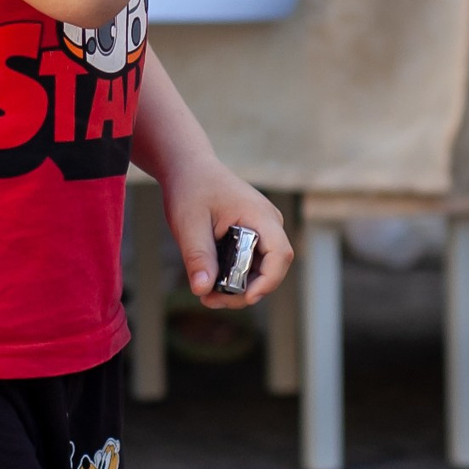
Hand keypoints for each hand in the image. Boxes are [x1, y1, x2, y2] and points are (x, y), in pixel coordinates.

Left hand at [158, 151, 292, 308]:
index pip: (280, 254)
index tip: (245, 297)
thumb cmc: (191, 188)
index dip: (268, 281)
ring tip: (206, 293)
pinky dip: (233, 277)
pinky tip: (209, 281)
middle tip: (210, 300)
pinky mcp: (251, 237)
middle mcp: (268, 224)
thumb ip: (198, 256)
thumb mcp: (188, 224)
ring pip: (260, 270)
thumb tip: (202, 290)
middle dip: (244, 291)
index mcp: (260, 216)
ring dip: (237, 288)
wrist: (188, 168)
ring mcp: (262, 230)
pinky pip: (250, 264)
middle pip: (271, 269)